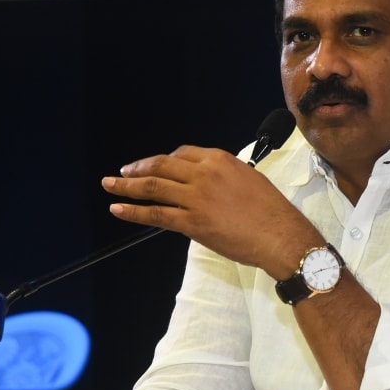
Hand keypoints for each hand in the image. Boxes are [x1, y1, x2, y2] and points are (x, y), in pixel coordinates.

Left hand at [102, 145, 321, 278]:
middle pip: (161, 166)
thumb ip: (225, 176)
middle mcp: (204, 173)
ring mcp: (196, 197)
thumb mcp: (250, 179)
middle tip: (122, 172)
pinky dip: (134, 212)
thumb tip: (209, 183)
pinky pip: (156, 214)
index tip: (154, 165)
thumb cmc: (272, 211)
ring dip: (126, 185)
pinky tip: (119, 210)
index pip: (183, 154)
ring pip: (153, 187)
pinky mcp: (192, 222)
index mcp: (220, 160)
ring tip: (110, 185)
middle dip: (138, 168)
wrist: (280, 235)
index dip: (164, 160)